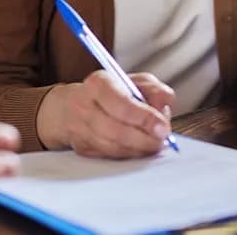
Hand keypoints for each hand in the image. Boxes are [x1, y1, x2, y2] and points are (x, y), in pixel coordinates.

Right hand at [37, 71, 174, 157]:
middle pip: (117, 130)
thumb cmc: (110, 92)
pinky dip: (129, 155)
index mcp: (98, 84)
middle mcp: (84, 107)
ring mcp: (80, 130)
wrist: (72, 106)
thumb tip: (164, 107)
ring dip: (138, 149)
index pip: (123, 104)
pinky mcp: (82, 149)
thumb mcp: (135, 80)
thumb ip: (155, 90)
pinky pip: (109, 156)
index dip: (145, 118)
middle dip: (145, 138)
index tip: (163, 127)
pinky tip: (140, 149)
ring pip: (113, 147)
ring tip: (154, 145)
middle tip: (162, 140)